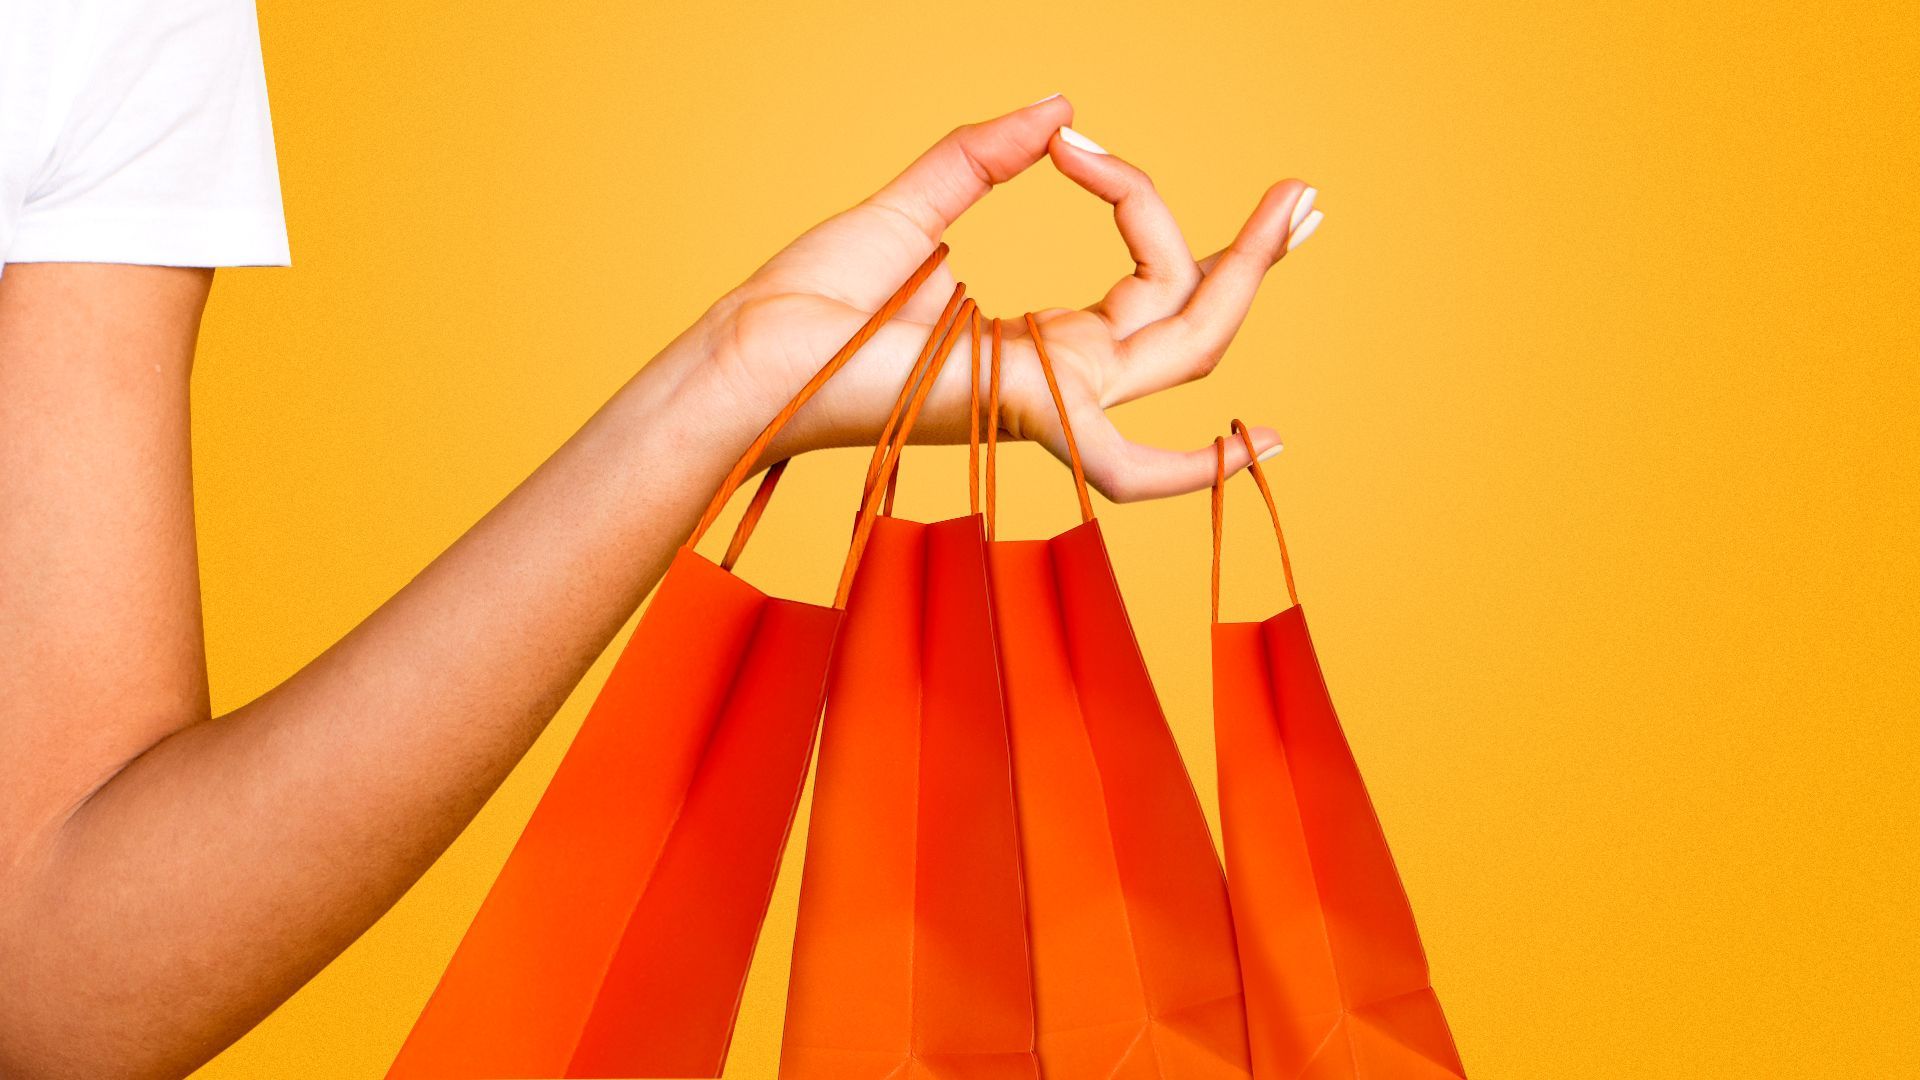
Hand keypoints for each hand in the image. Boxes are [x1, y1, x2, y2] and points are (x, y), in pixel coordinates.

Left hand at [685, 95, 1322, 502]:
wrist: (752, 352)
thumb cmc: (811, 302)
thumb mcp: (912, 207)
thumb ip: (980, 157)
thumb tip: (1059, 109)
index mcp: (1035, 343)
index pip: (1140, 283)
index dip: (1140, 201)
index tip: (1080, 141)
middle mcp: (1058, 379)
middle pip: (1189, 322)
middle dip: (1251, 259)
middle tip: (1304, 194)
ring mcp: (1049, 401)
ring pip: (1184, 347)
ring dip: (1246, 278)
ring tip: (1296, 207)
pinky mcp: (1023, 416)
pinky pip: (1127, 462)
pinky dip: (1196, 468)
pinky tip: (1266, 442)